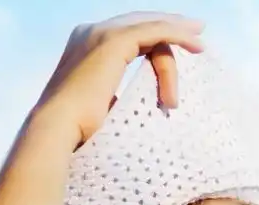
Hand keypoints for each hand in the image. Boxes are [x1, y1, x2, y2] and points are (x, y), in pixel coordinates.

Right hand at [30, 12, 207, 149]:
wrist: (58, 126)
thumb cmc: (77, 128)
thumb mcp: (99, 104)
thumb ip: (112, 93)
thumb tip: (125, 101)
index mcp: (85, 43)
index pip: (127, 32)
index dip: (154, 35)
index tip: (179, 44)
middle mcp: (90, 31)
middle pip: (140, 24)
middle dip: (170, 25)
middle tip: (196, 33)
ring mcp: (101, 33)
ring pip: (150, 29)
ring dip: (177, 41)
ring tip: (200, 46)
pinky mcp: (114, 41)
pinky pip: (155, 31)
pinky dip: (177, 35)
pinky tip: (196, 45)